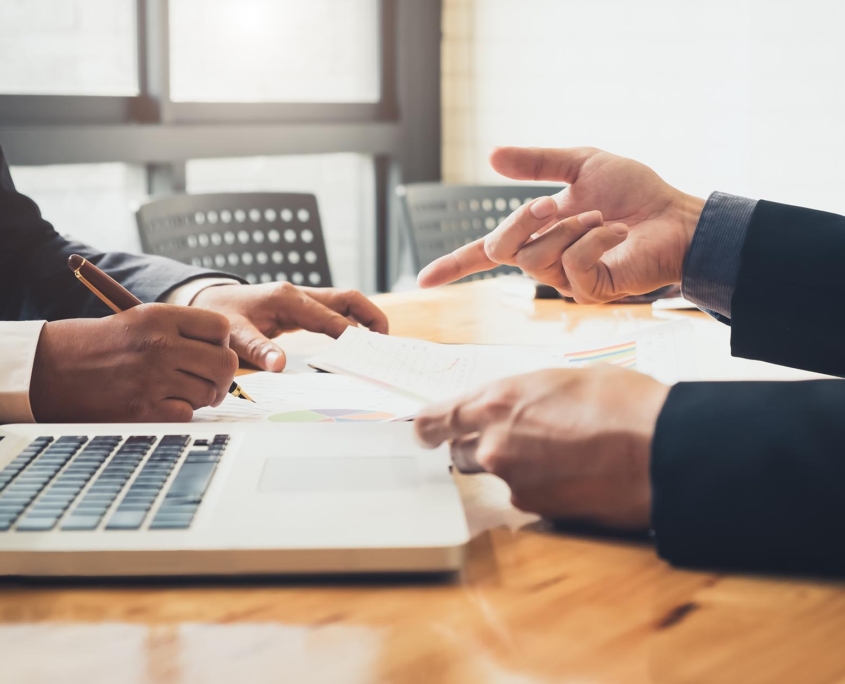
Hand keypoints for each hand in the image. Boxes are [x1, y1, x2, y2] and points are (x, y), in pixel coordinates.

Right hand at [29, 304, 238, 422]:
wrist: (49, 368)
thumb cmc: (99, 344)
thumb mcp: (140, 320)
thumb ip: (182, 331)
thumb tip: (224, 351)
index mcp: (161, 317)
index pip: (221, 328)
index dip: (222, 342)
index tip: (212, 351)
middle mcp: (161, 345)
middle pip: (225, 363)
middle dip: (222, 376)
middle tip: (211, 381)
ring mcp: (153, 378)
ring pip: (209, 392)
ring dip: (201, 396)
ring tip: (180, 391)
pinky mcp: (142, 408)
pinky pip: (187, 414)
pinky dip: (181, 412)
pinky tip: (164, 403)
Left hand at [190, 282, 388, 370]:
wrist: (208, 301)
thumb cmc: (221, 316)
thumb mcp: (234, 335)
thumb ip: (258, 350)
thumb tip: (280, 366)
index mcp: (288, 299)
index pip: (330, 317)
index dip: (351, 334)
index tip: (368, 352)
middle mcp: (300, 294)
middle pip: (348, 299)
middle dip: (372, 318)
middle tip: (387, 343)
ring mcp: (304, 298)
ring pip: (346, 303)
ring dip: (366, 319)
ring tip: (380, 345)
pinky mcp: (303, 308)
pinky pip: (335, 312)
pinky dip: (351, 324)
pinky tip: (358, 343)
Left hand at [414, 367, 669, 529]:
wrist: (657, 449)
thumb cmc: (620, 402)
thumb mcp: (563, 378)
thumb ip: (525, 396)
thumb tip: (518, 406)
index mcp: (496, 400)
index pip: (435, 419)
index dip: (427, 428)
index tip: (424, 434)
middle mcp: (493, 443)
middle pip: (461, 453)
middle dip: (479, 447)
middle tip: (519, 439)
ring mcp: (512, 480)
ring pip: (497, 476)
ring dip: (515, 468)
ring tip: (560, 455)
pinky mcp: (536, 510)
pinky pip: (527, 498)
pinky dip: (542, 488)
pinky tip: (574, 475)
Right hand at [417, 146, 705, 302]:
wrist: (675, 216)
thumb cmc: (635, 194)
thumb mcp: (580, 164)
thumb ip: (536, 163)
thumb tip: (492, 156)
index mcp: (537, 234)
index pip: (485, 255)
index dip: (453, 267)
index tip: (423, 281)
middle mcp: (544, 261)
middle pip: (499, 250)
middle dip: (521, 220)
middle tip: (551, 203)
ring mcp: (566, 281)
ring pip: (536, 256)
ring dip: (570, 226)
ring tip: (600, 218)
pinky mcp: (589, 291)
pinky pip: (572, 264)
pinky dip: (594, 238)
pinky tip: (615, 233)